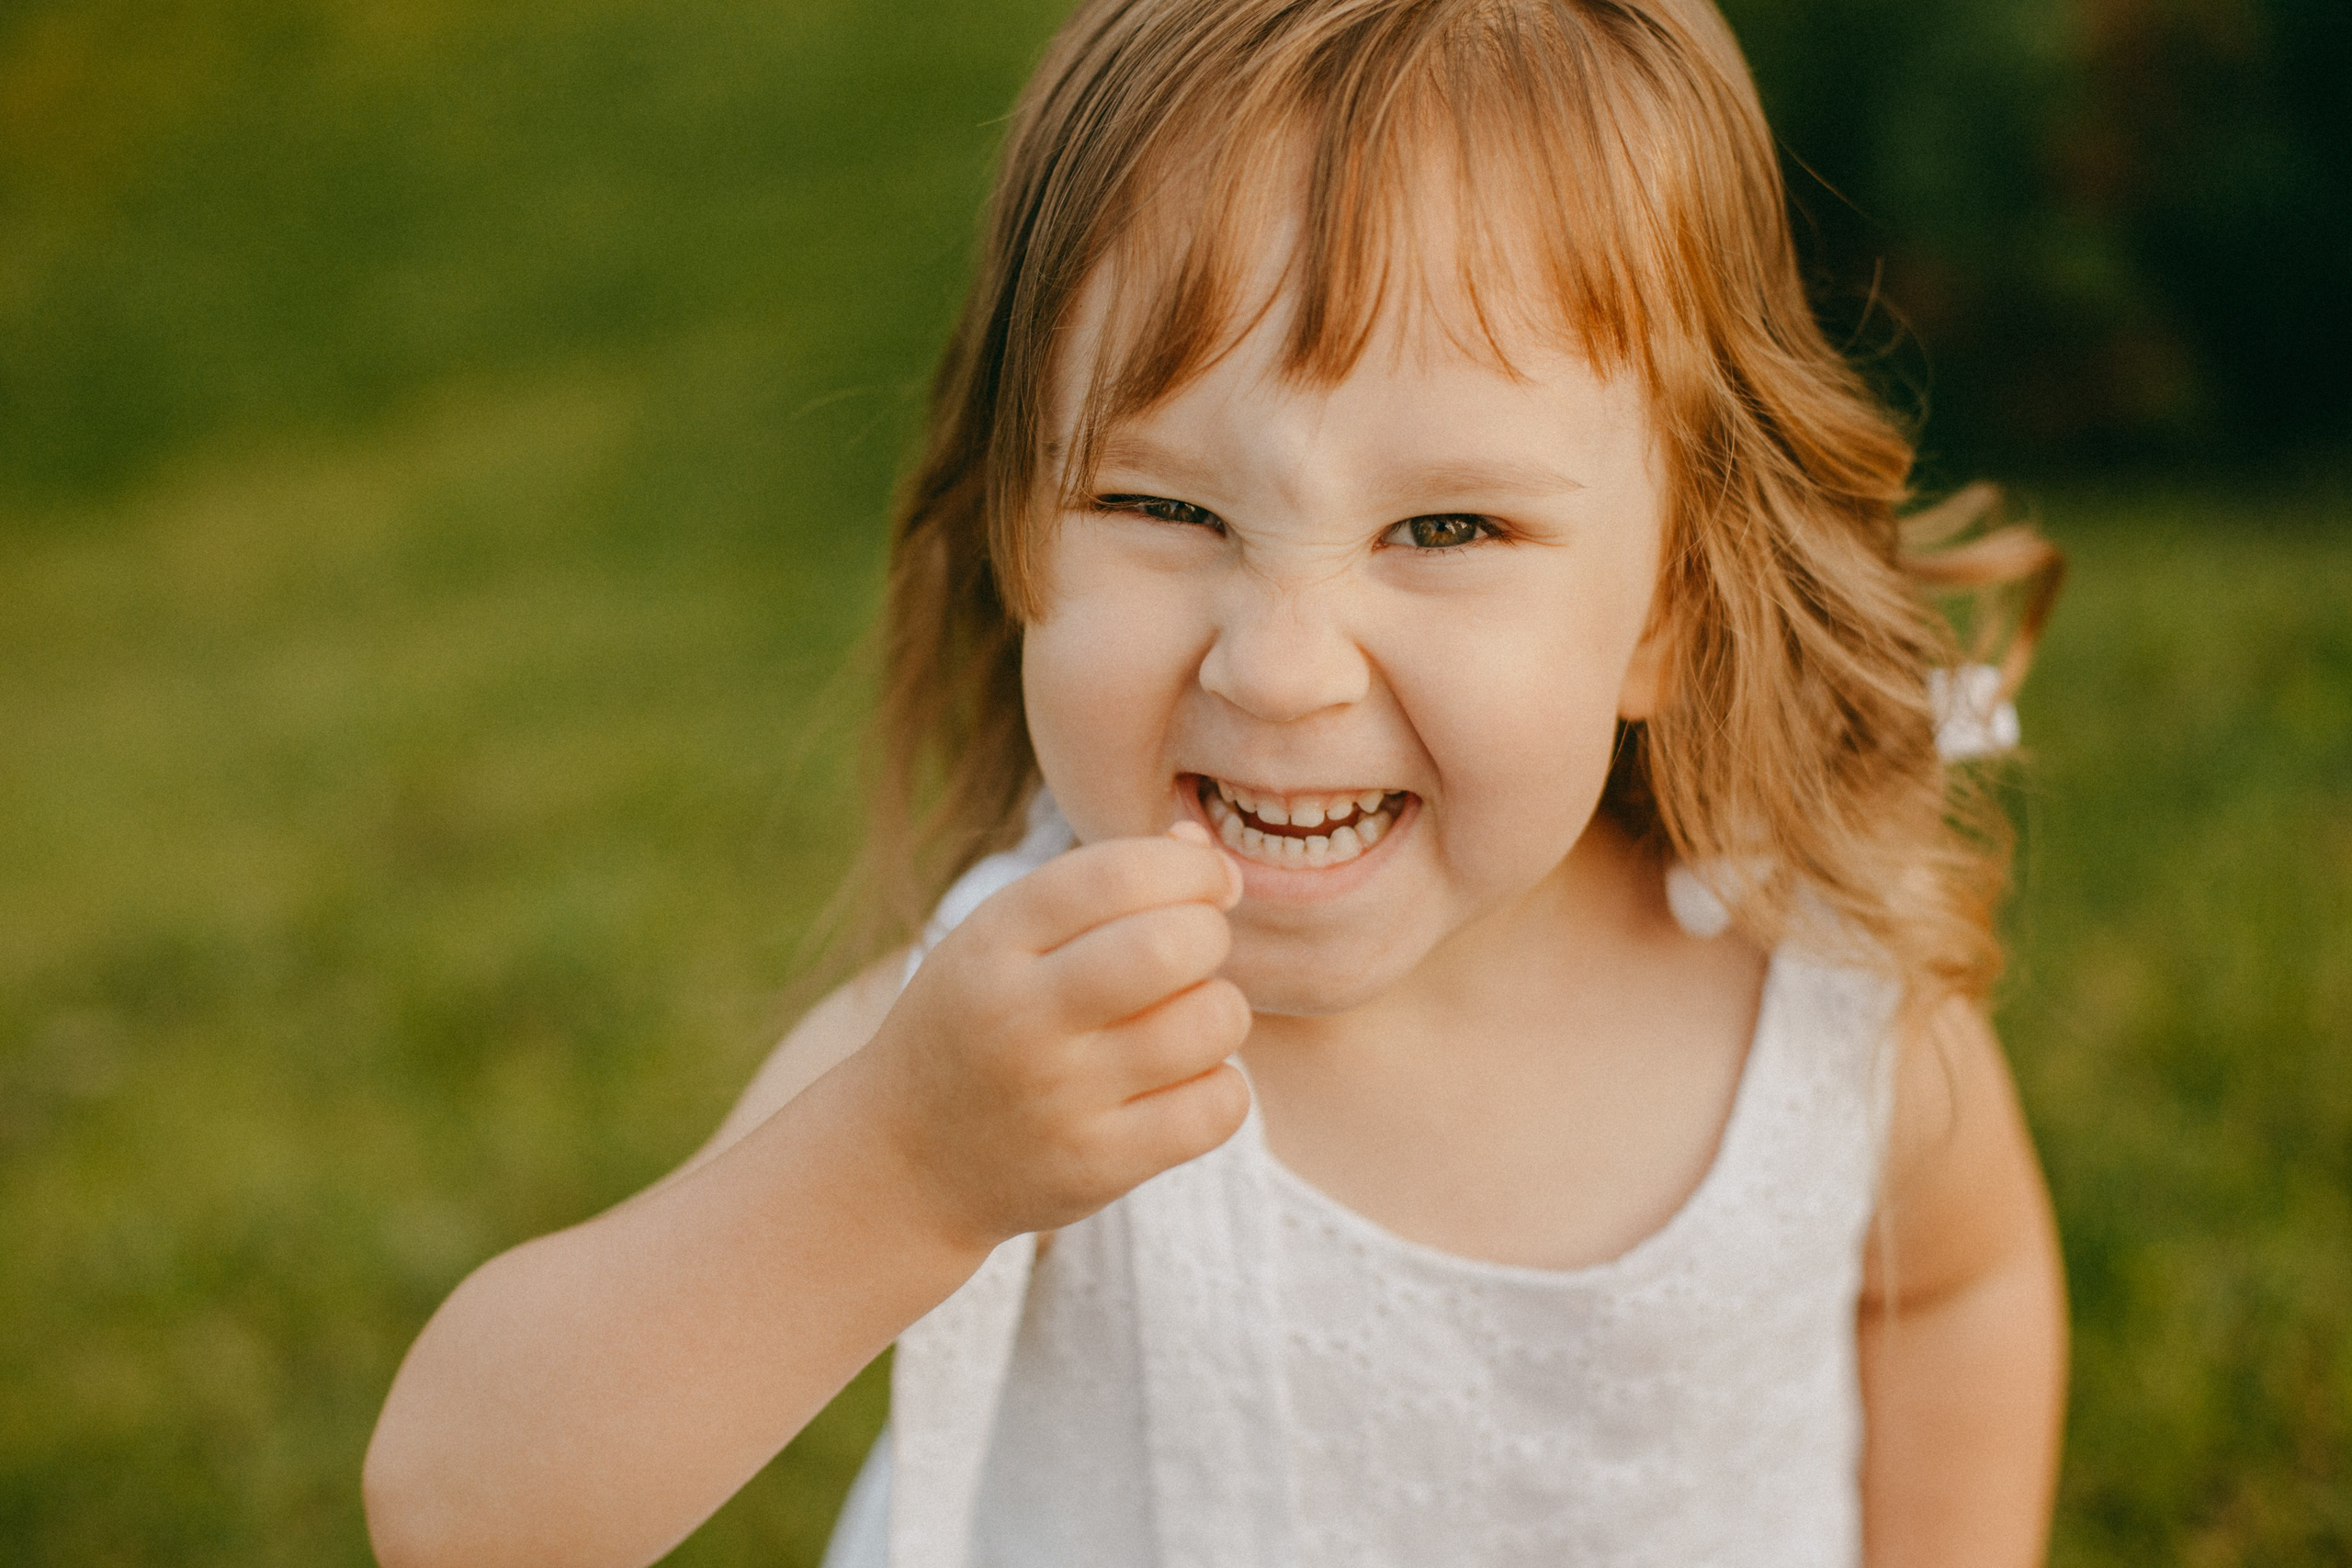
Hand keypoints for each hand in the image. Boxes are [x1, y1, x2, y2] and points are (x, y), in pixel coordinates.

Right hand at [850, 822, 1253, 1249]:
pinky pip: (1220, 1106)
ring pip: (1210, 1023)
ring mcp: (1060, 1098)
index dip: (1191, 866)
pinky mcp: (1098, 1165)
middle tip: (1193, 953)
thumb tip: (1203, 850)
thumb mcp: (1002, 939)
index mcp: (992, 942)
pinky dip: (1220, 1088)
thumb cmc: (979, 1025)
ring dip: (1219, 1012)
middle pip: (1172, 946)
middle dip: (1210, 934)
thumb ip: (1099, 884)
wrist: (908, 1163)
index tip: (1208, 882)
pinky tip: (1181, 1084)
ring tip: (1183, 1023)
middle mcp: (1021, 1018)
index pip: (1118, 874)